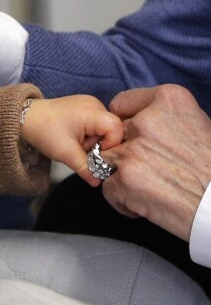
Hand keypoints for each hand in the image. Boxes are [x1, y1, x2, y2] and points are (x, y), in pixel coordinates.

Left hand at [22, 95, 122, 186]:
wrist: (25, 118)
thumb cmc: (44, 131)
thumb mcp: (66, 153)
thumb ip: (86, 168)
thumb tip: (98, 181)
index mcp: (91, 110)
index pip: (116, 128)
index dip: (110, 145)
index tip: (96, 155)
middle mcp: (94, 104)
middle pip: (111, 130)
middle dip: (100, 146)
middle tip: (82, 151)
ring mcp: (89, 104)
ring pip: (104, 129)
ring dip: (93, 142)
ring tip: (75, 144)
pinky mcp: (84, 108)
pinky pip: (96, 125)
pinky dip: (89, 136)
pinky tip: (75, 139)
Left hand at [102, 85, 210, 240]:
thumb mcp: (197, 123)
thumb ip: (164, 116)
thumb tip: (137, 119)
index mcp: (167, 100)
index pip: (121, 104)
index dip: (127, 124)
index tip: (137, 138)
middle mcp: (146, 121)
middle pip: (114, 134)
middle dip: (127, 151)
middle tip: (152, 169)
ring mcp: (132, 151)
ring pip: (106, 158)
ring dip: (122, 174)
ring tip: (150, 187)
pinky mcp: (125, 180)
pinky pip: (109, 188)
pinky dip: (123, 200)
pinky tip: (148, 204)